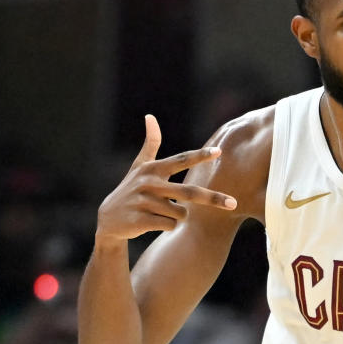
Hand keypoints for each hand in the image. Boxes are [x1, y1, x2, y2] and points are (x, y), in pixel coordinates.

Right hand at [96, 115, 236, 244]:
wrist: (109, 219)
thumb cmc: (130, 190)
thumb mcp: (139, 166)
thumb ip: (150, 144)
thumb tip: (150, 116)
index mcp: (153, 169)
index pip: (181, 160)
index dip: (200, 156)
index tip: (218, 152)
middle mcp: (149, 183)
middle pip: (189, 193)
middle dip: (213, 198)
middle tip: (233, 203)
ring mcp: (144, 202)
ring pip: (180, 213)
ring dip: (177, 216)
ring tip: (159, 213)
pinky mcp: (141, 220)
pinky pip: (170, 225)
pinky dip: (168, 226)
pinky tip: (153, 222)